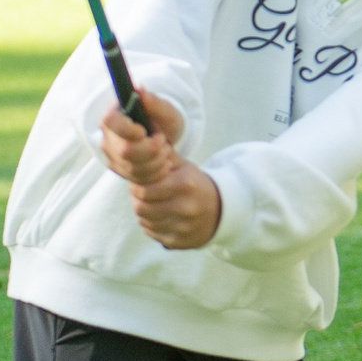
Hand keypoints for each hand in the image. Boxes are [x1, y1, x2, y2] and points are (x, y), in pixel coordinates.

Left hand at [99, 94, 219, 248]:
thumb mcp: (182, 163)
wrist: (223, 211)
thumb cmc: (195, 182)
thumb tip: (141, 118)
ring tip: (157, 202)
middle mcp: (186, 207)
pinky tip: (164, 215)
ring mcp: (183, 228)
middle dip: (141, 197)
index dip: (139, 184)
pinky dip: (153, 224)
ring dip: (146, 211)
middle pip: (141, 206)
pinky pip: (153, 233)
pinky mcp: (180, 242)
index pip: (144, 188)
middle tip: (149, 191)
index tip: (145, 180)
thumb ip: (159, 151)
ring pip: (145, 220)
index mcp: (186, 184)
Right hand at [100, 92, 183, 187]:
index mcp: (114, 116)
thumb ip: (154, 102)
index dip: (127, 129)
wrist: (166, 138)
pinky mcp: (121, 171)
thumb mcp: (166, 109)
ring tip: (166, 151)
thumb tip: (139, 89)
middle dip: (150, 149)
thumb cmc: (164, 120)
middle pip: (124, 150)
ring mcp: (112, 156)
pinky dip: (155, 173)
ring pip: (132, 168)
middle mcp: (108, 137)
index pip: (110, 122)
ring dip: (156, 162)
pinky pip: (137, 179)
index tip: (144, 131)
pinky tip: (163, 164)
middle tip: (163, 141)